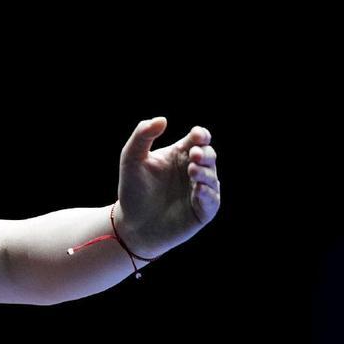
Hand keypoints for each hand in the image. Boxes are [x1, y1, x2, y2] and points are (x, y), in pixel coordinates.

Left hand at [116, 116, 220, 257]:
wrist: (131, 224)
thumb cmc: (133, 189)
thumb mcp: (131, 159)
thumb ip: (142, 136)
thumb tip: (162, 119)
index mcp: (180, 154)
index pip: (199, 139)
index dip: (201, 135)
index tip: (196, 135)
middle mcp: (193, 170)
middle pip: (209, 155)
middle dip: (206, 153)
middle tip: (194, 155)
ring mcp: (200, 190)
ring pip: (212, 176)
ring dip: (205, 172)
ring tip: (193, 169)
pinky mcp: (203, 210)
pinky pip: (212, 200)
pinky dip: (208, 194)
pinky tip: (198, 190)